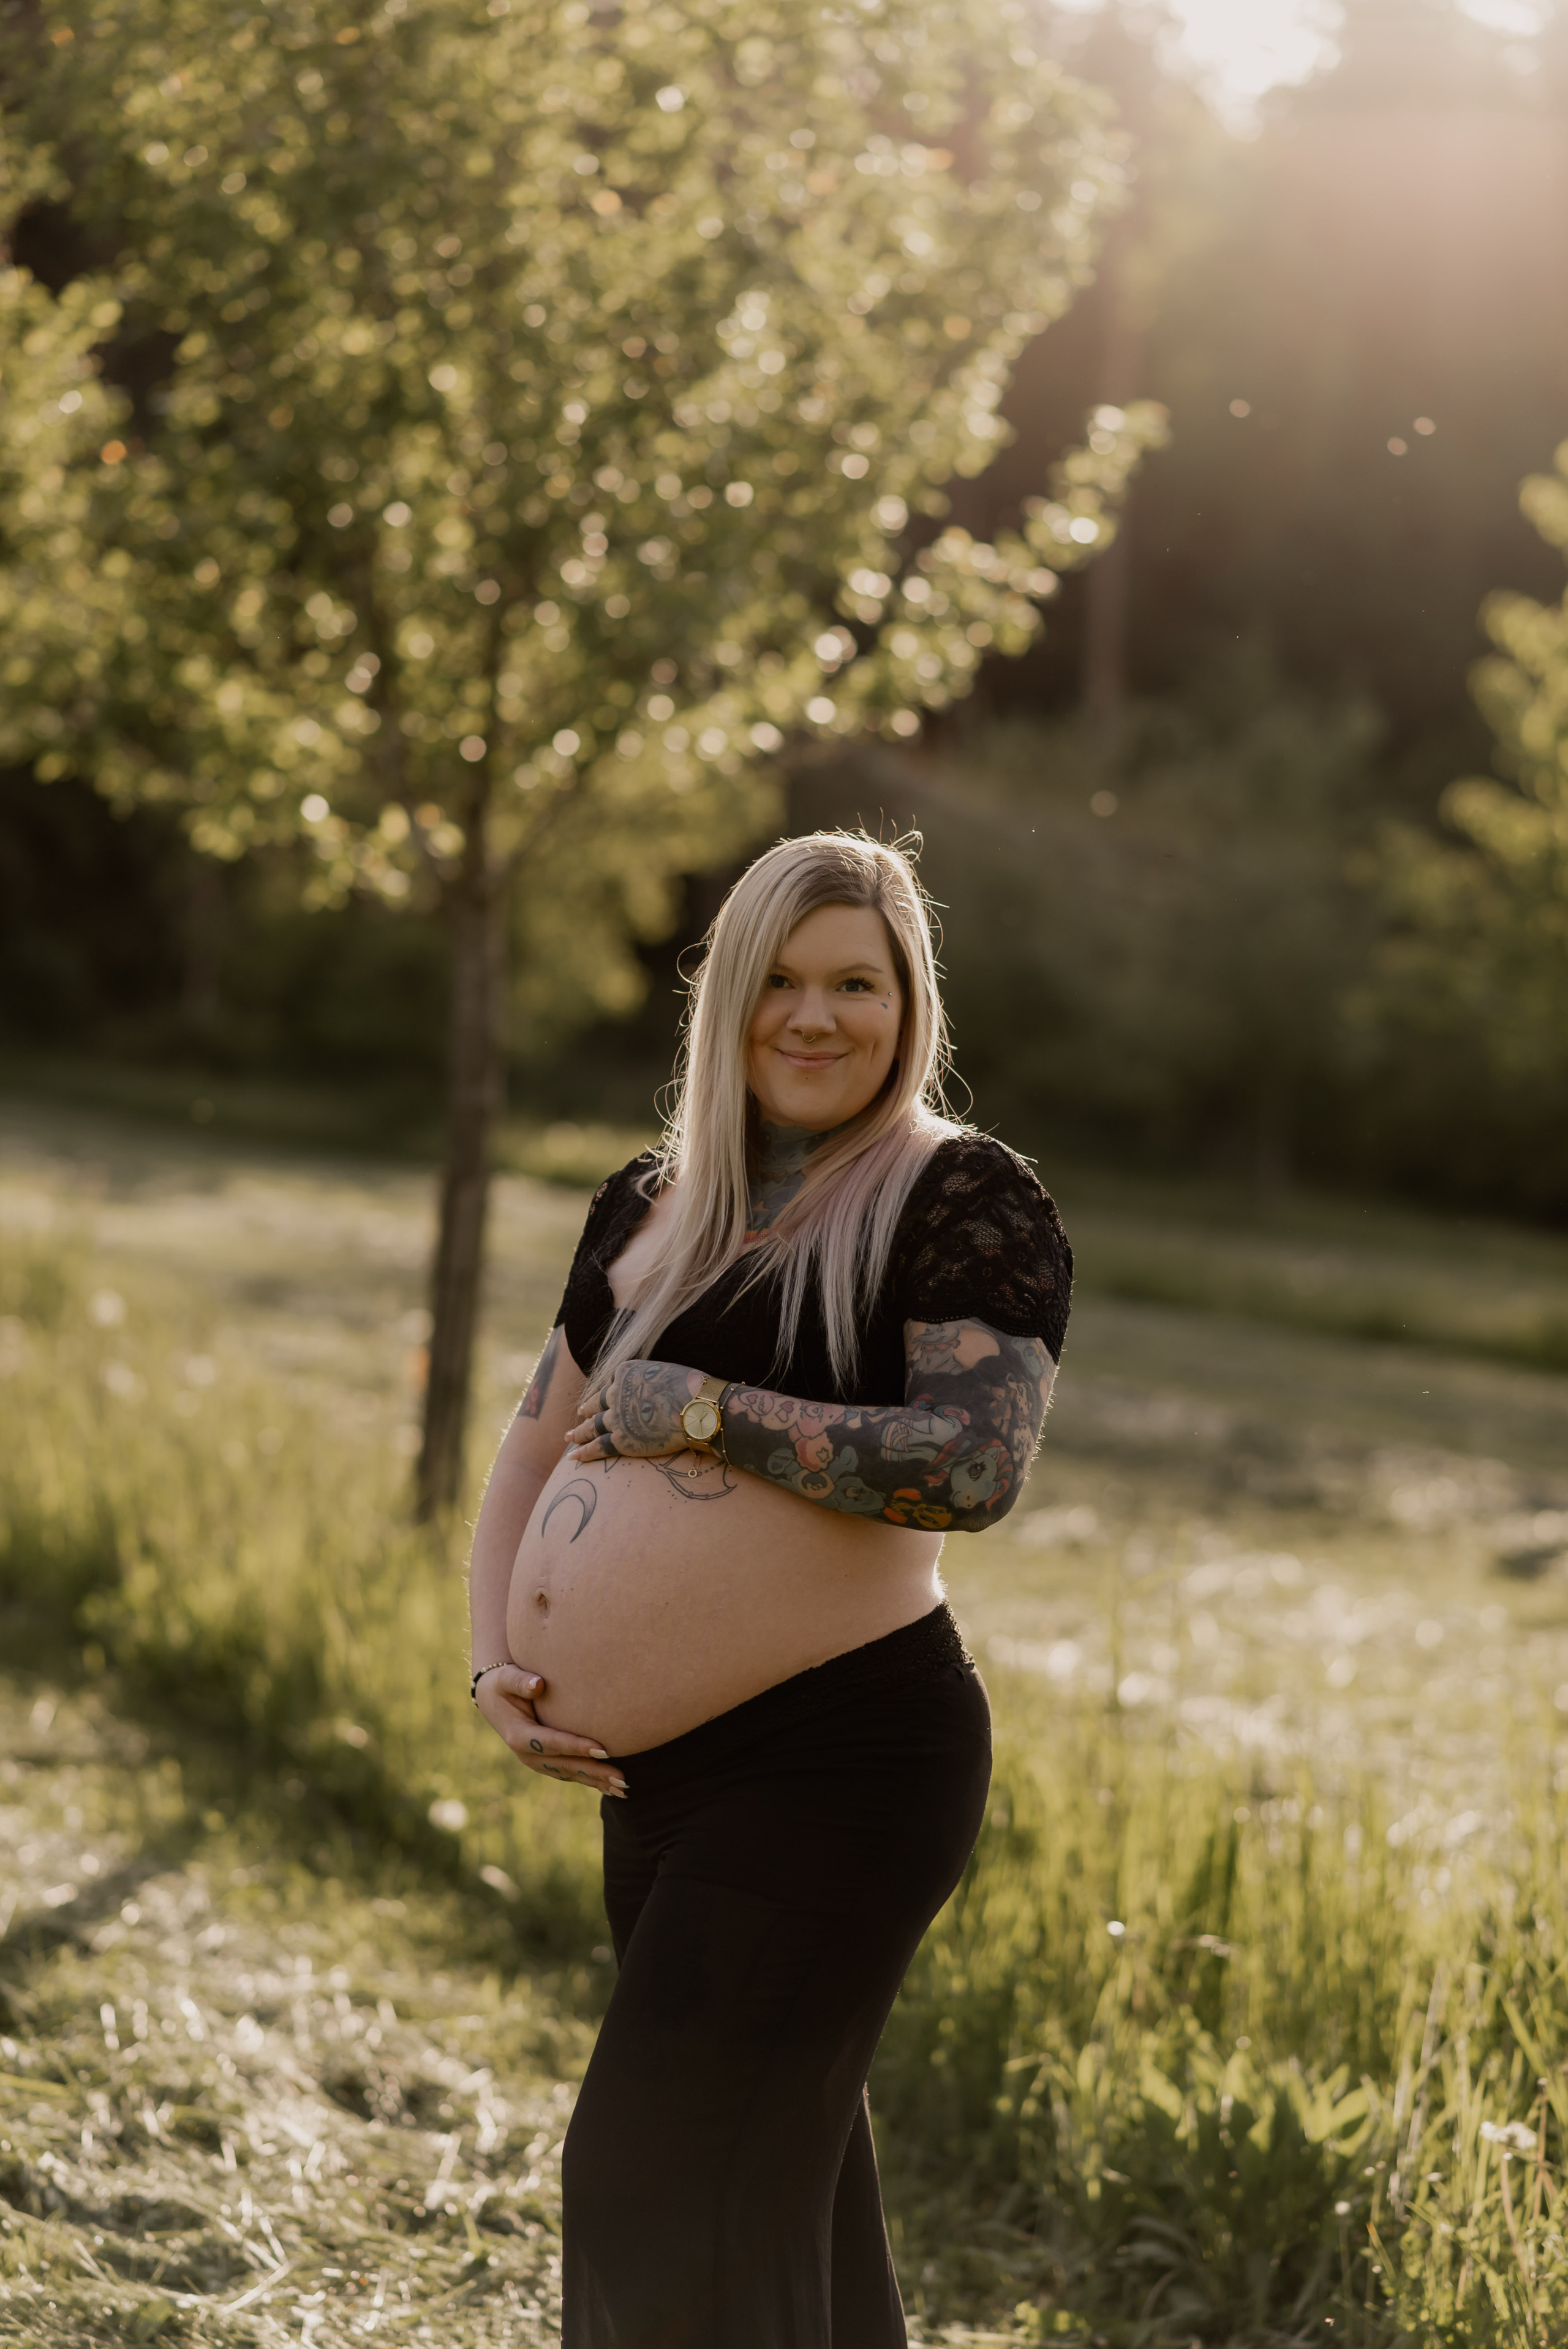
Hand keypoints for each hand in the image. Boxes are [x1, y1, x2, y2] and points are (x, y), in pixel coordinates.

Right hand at [473, 1664, 627, 1797]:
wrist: (493, 1699)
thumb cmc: (503, 1684)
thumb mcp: (505, 1679)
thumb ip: (520, 1681)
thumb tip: (538, 1684)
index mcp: (518, 1736)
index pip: (552, 1743)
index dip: (576, 1746)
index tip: (602, 1749)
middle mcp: (527, 1755)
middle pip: (565, 1765)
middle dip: (595, 1772)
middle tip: (623, 1779)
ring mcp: (537, 1762)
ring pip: (570, 1774)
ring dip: (597, 1782)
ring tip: (624, 1789)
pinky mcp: (546, 1762)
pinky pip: (570, 1773)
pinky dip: (590, 1780)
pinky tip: (611, 1786)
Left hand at [566, 1358, 704, 1462]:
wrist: (695, 1408)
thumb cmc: (691, 1389)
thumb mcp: (667, 1372)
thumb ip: (653, 1379)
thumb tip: (657, 1387)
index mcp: (626, 1372)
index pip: (612, 1382)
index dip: (609, 1392)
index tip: (605, 1398)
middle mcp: (616, 1393)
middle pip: (596, 1404)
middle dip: (586, 1410)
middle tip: (579, 1415)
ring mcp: (616, 1418)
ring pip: (592, 1425)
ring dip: (579, 1432)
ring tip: (569, 1436)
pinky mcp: (621, 1440)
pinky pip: (597, 1446)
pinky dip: (584, 1452)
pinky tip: (573, 1458)